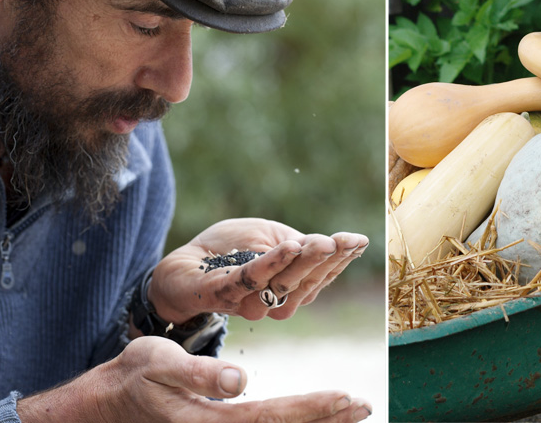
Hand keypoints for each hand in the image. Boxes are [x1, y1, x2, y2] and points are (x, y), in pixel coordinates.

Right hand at [17, 336, 372, 422]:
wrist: (98, 409)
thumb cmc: (127, 379)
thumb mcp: (155, 363)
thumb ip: (197, 373)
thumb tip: (239, 381)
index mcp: (206, 422)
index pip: (271, 417)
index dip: (312, 409)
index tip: (347, 398)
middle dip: (324, 420)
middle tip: (363, 406)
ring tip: (350, 412)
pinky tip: (310, 420)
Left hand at [149, 218, 368, 323]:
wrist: (180, 265)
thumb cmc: (226, 250)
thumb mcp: (267, 238)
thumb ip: (295, 244)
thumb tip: (330, 244)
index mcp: (289, 288)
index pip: (322, 275)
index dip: (342, 260)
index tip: (360, 240)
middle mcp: (273, 302)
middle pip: (307, 283)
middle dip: (328, 260)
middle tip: (344, 240)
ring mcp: (247, 302)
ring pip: (283, 286)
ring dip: (304, 263)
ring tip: (321, 242)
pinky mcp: (220, 294)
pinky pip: (249, 281)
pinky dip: (271, 263)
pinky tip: (289, 247)